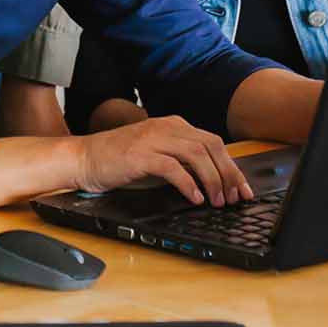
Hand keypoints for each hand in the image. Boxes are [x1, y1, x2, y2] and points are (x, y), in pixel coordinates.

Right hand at [75, 116, 252, 206]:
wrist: (84, 158)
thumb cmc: (120, 161)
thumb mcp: (158, 157)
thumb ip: (182, 162)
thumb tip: (213, 181)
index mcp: (174, 125)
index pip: (214, 143)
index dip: (232, 167)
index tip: (242, 189)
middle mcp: (167, 127)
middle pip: (211, 147)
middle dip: (228, 174)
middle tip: (235, 197)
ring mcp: (154, 139)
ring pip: (197, 155)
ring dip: (212, 180)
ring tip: (217, 201)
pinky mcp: (141, 154)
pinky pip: (173, 168)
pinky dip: (188, 184)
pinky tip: (195, 198)